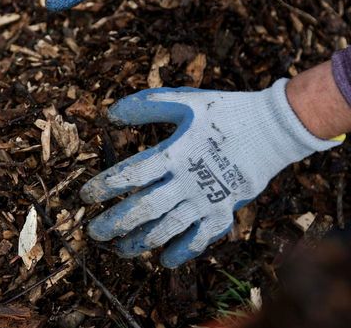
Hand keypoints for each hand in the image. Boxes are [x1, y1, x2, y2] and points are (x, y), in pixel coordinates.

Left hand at [80, 79, 340, 267]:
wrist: (274, 127)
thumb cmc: (224, 111)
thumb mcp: (183, 101)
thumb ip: (145, 107)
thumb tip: (110, 115)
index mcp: (175, 153)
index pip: (131, 175)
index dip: (105, 187)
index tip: (85, 196)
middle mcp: (188, 180)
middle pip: (144, 208)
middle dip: (115, 223)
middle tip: (94, 232)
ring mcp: (207, 199)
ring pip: (168, 228)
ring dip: (140, 241)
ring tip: (119, 249)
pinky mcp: (225, 211)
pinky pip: (201, 238)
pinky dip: (182, 251)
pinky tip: (163, 260)